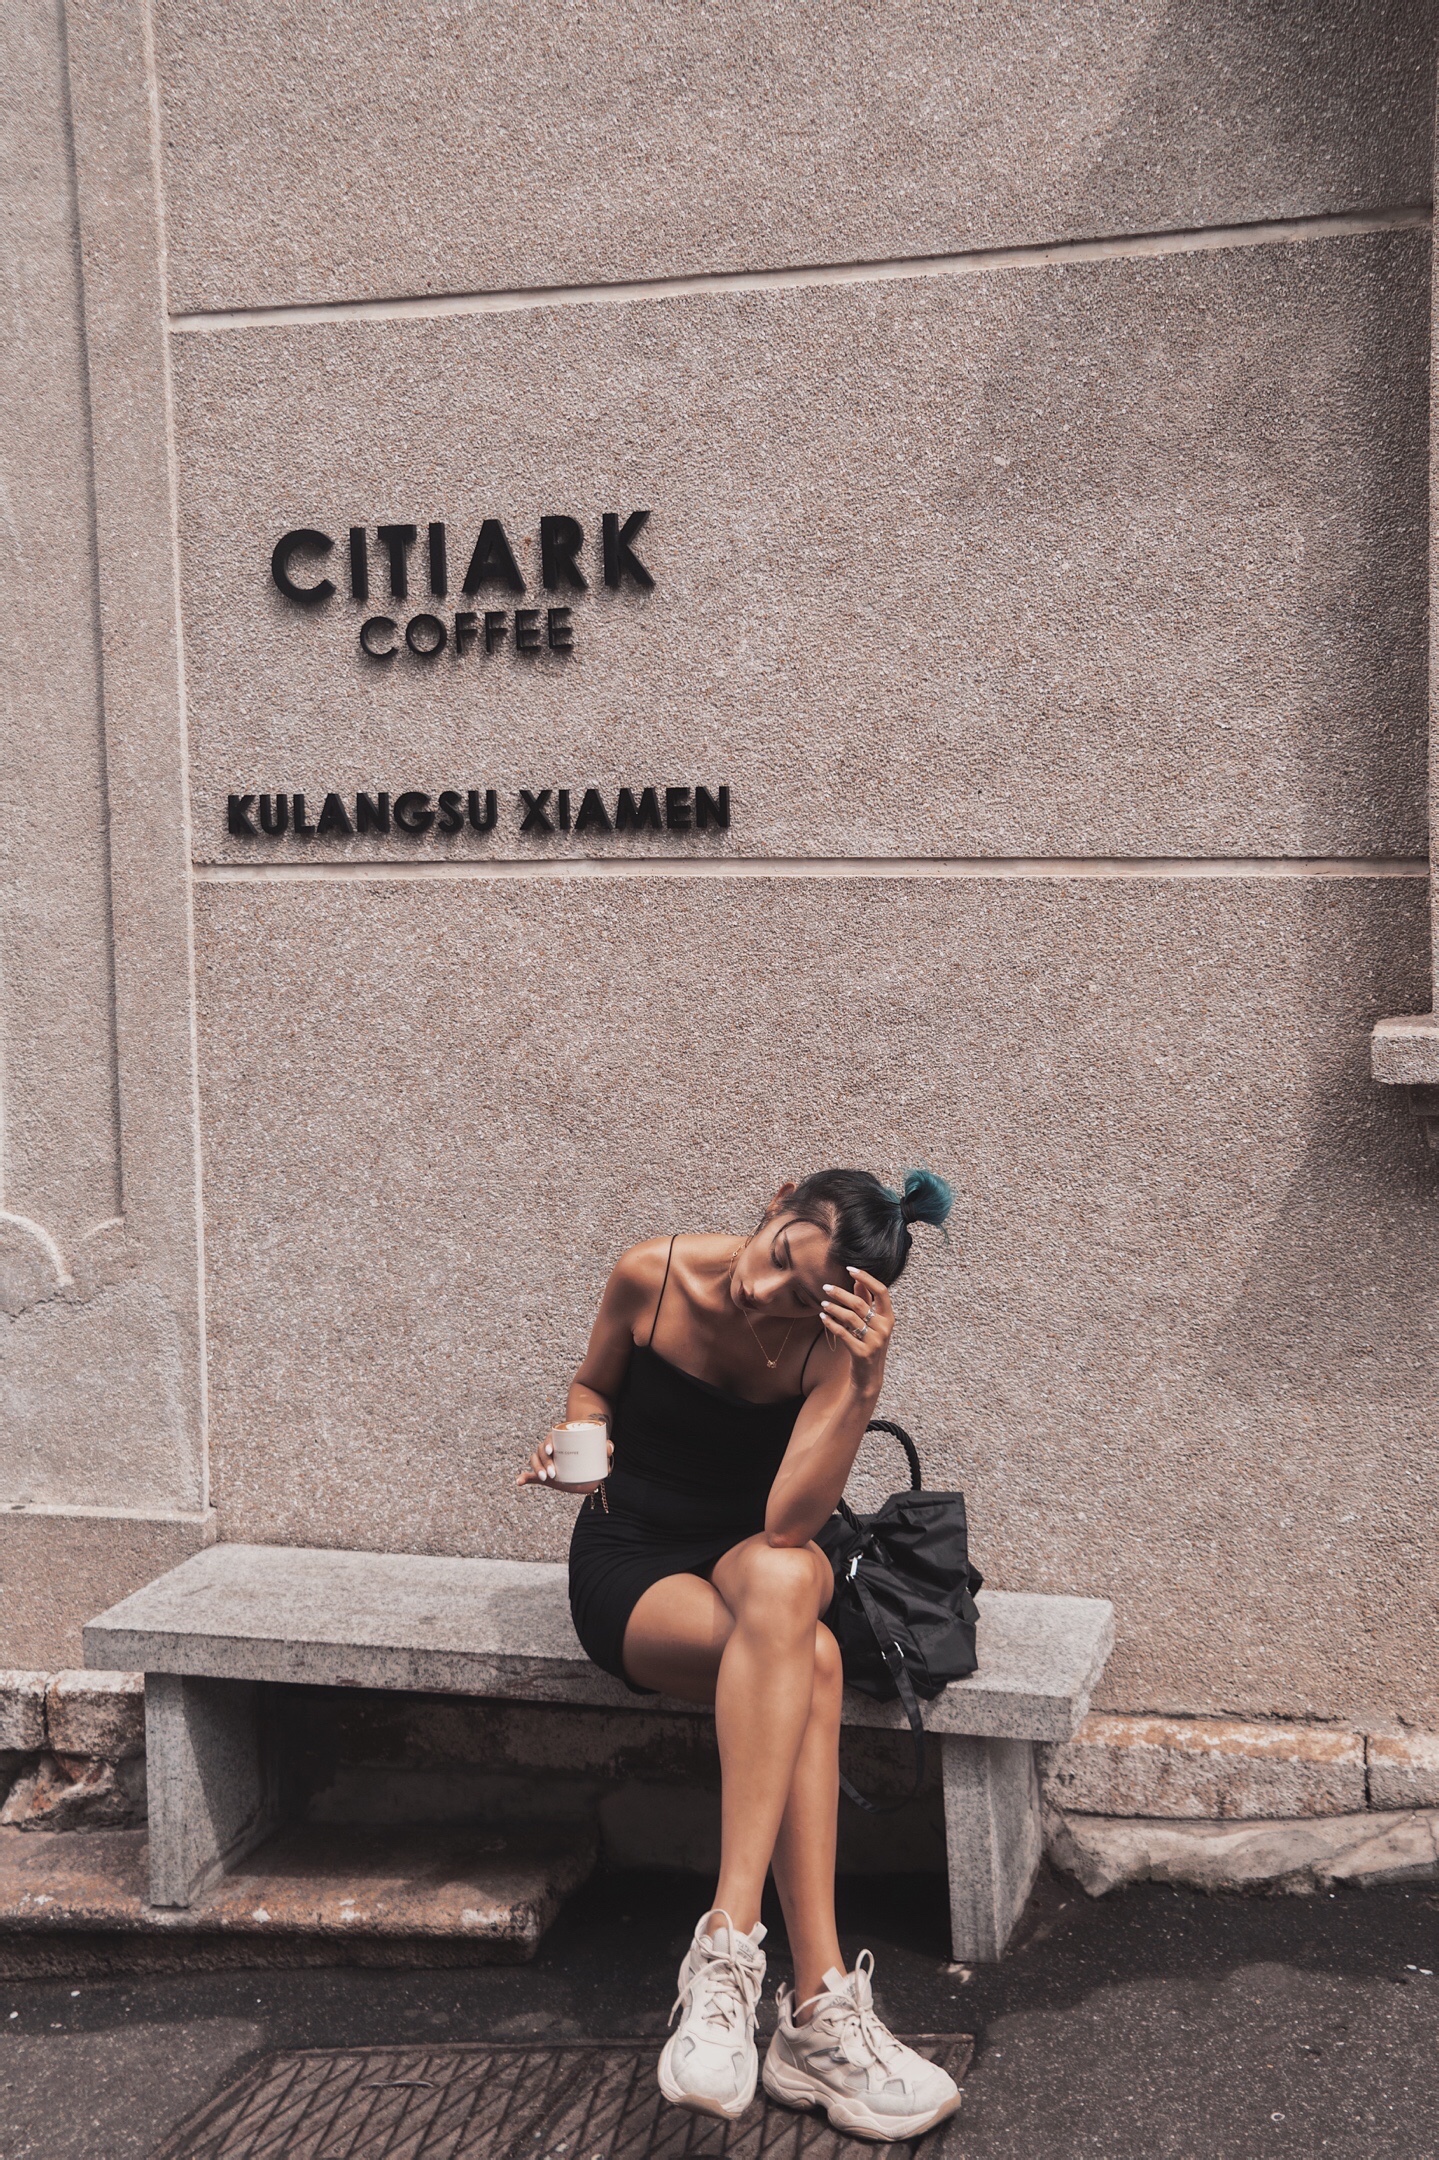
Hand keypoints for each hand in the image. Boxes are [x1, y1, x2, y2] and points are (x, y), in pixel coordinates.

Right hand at [516, 1434, 613, 1494]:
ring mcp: (546, 1461)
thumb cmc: (591, 1453)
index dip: (549, 1444)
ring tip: (545, 1478)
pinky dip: (523, 1478)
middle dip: (545, 1462)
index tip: (552, 1450)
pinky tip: (519, 1482)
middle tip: (553, 1473)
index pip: (551, 1439)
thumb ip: (606, 1448)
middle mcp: (550, 1449)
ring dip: (536, 1469)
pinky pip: (530, 1475)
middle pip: (542, 1451)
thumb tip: (609, 1448)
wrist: (586, 1464)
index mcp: (561, 1440)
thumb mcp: (599, 1451)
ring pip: (535, 1461)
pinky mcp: (543, 1473)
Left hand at [820, 1267, 892, 1386]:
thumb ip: (867, 1302)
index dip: (866, 1278)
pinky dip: (831, 1323)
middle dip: (840, 1293)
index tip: (850, 1269)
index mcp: (889, 1318)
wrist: (868, 1377)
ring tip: (823, 1304)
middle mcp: (884, 1328)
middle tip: (826, 1287)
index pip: (881, 1291)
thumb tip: (858, 1281)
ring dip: (834, 1308)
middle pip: (860, 1303)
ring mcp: (874, 1341)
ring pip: (850, 1318)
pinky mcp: (861, 1353)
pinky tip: (823, 1317)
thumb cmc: (869, 1345)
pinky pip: (843, 1333)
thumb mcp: (872, 1324)